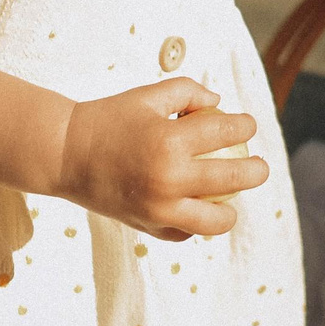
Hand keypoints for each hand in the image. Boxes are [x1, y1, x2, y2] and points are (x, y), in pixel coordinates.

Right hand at [56, 77, 266, 240]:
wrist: (65, 154)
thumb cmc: (111, 118)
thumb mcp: (151, 94)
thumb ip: (190, 92)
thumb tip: (221, 104)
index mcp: (170, 141)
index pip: (228, 132)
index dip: (245, 126)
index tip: (247, 126)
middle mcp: (168, 179)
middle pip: (234, 178)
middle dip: (257, 171)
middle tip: (259, 166)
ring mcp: (158, 209)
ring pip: (215, 221)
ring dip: (231, 211)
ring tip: (233, 199)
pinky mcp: (147, 227)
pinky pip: (184, 233)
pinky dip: (194, 223)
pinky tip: (200, 210)